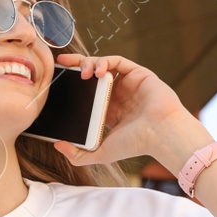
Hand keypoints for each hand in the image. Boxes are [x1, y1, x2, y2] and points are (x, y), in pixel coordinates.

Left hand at [49, 53, 193, 167]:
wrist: (159, 134)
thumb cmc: (135, 144)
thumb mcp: (100, 153)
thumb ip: (78, 154)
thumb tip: (57, 145)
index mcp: (109, 111)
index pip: (86, 93)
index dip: (72, 85)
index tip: (56, 81)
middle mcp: (118, 95)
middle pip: (92, 76)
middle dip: (76, 67)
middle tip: (61, 65)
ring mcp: (128, 83)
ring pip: (104, 65)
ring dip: (89, 63)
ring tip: (83, 72)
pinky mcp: (138, 74)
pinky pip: (118, 61)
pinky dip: (105, 61)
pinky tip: (97, 71)